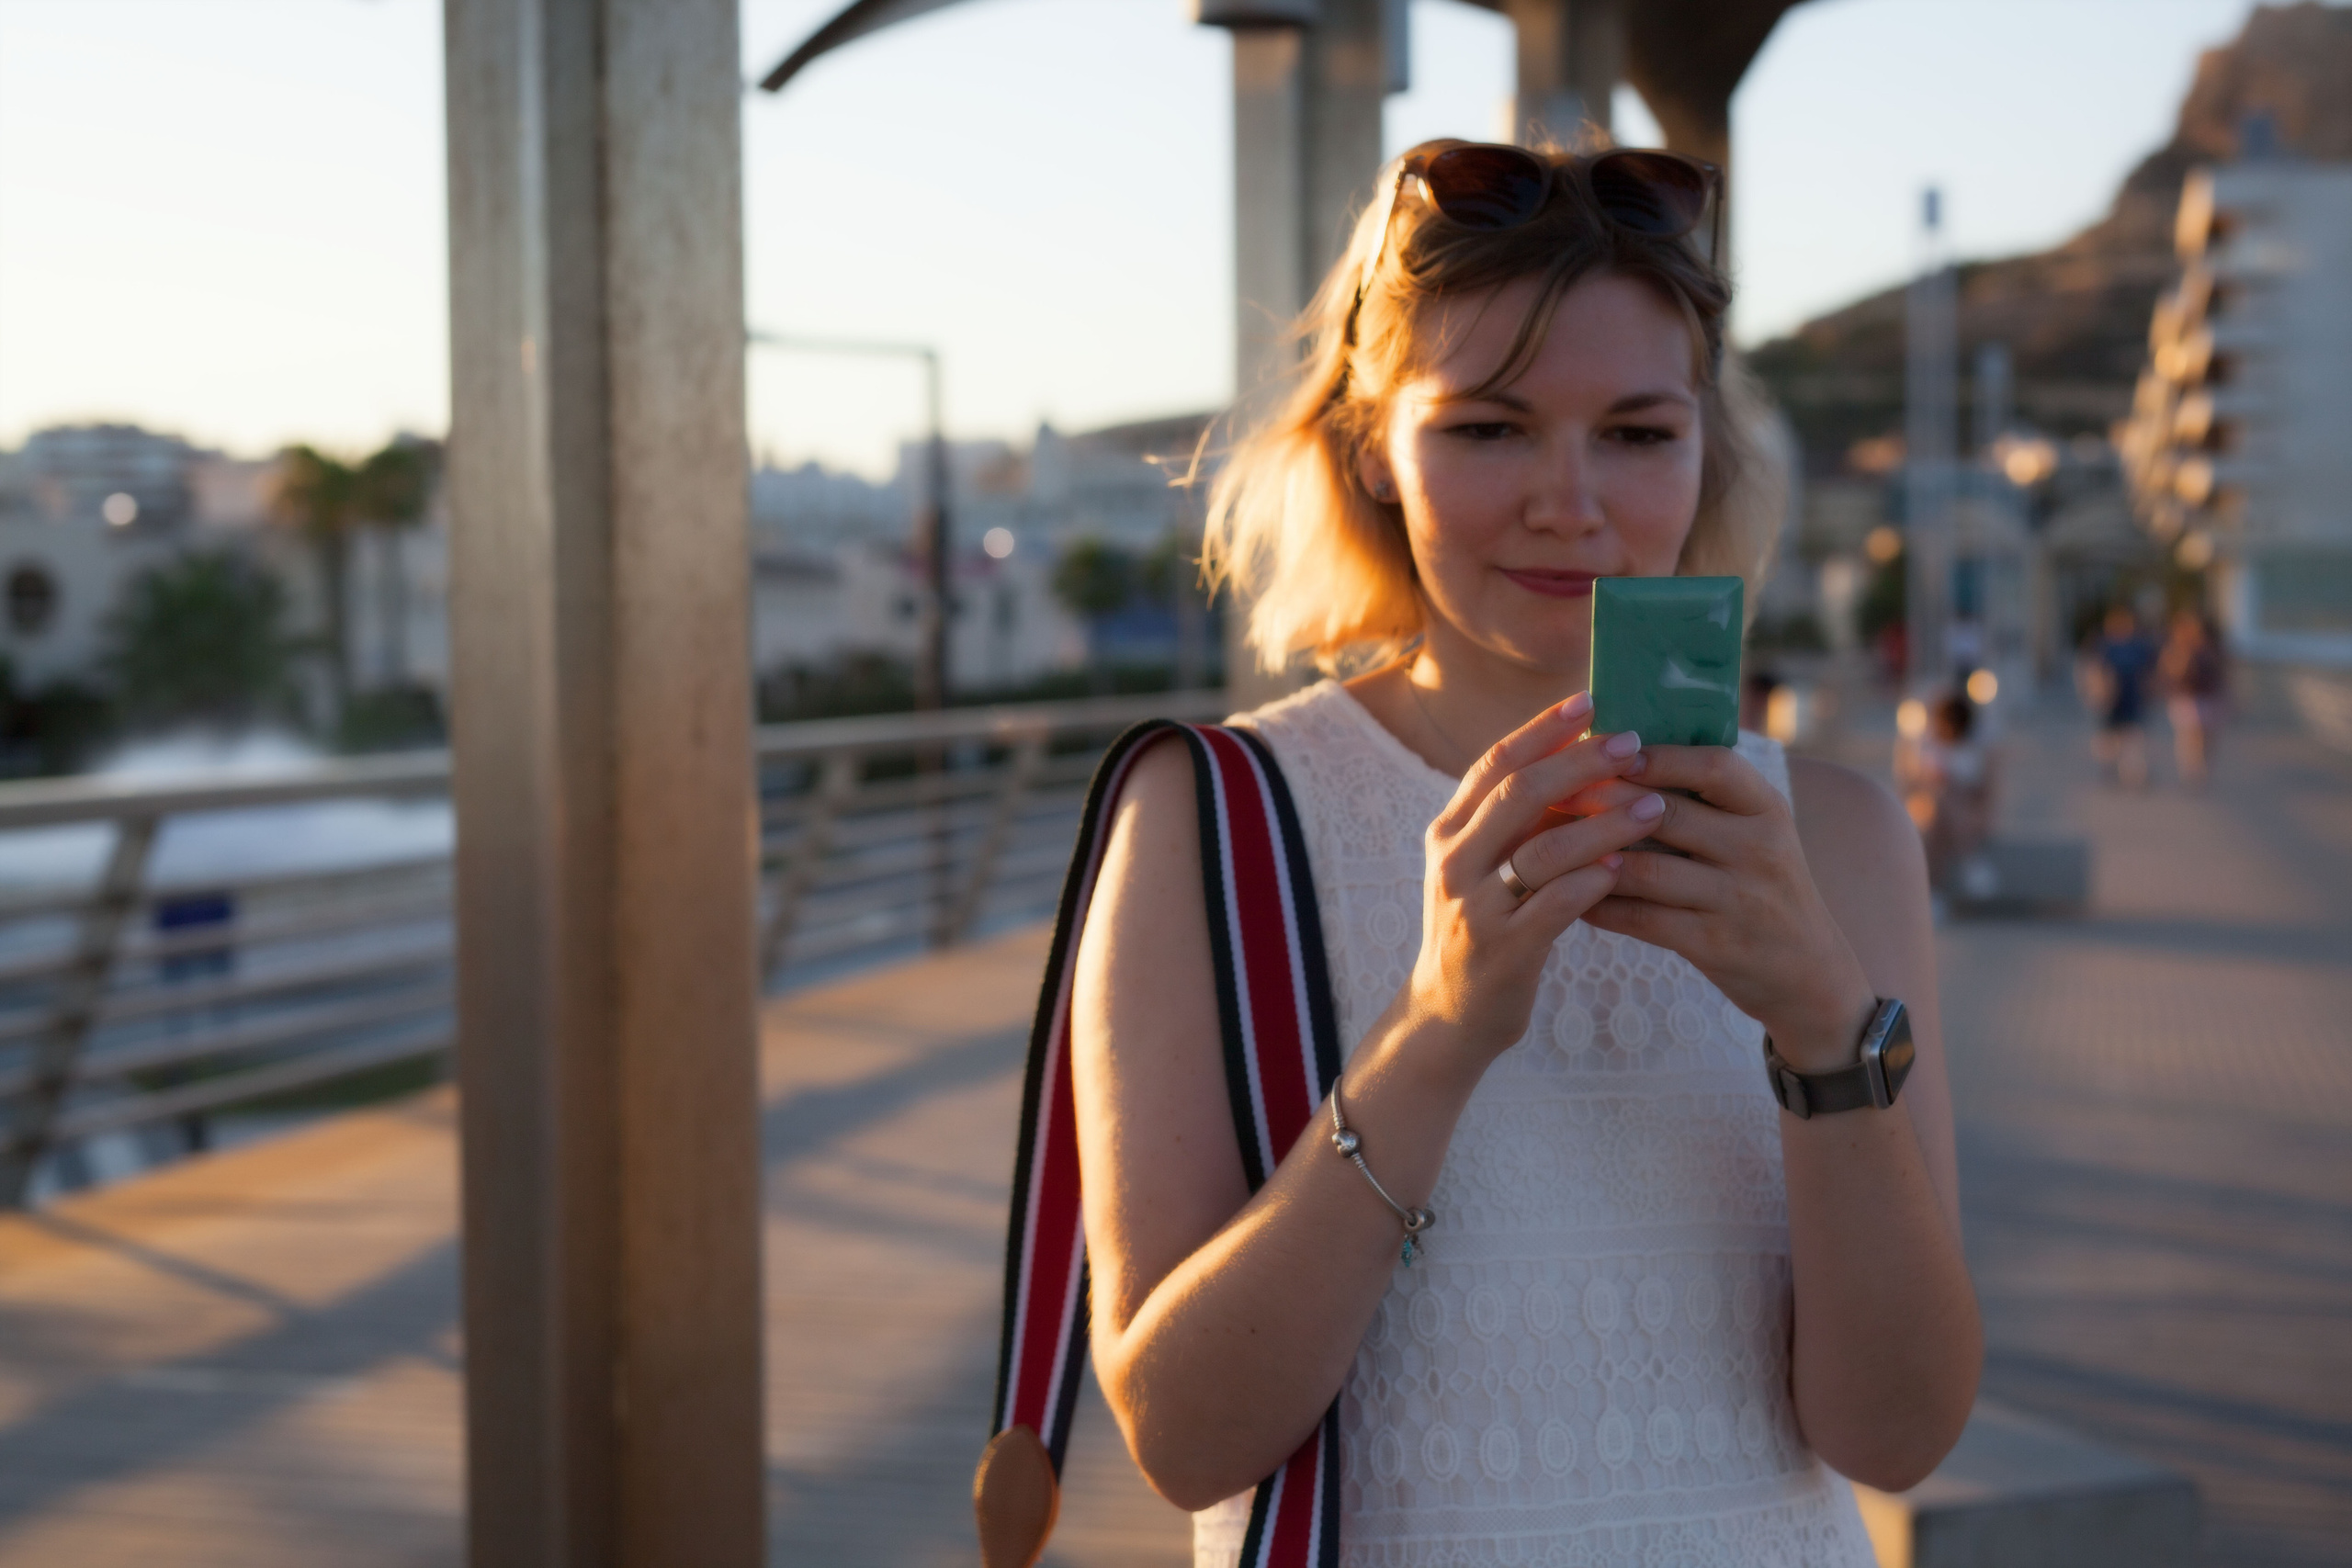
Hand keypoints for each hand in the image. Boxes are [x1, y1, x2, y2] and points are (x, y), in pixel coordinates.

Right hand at [1407, 694, 1667, 1067]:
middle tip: (1632, 743)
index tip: (1589, 700)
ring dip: (1602, 823)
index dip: (1542, 729)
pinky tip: (1628, 866)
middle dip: (1580, 762)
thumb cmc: (1482, 929)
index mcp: (1448, 832)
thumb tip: (1578, 761)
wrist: (1448, 1015)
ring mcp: (1474, 906)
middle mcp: (1453, 861)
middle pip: (1519, 793)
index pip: (1495, 763)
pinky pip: (1554, 906)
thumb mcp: (1480, 867)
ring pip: (1543, 849)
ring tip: (1654, 806)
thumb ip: (1515, 822)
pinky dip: (1593, 882)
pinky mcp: (1502, 949)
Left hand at [1576, 744, 1877, 1069]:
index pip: (1713, 765)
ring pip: (1646, 870)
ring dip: (1591, 857)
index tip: (1604, 748)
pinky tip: (1569, 898)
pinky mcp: (1716, 945)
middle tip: (1553, 793)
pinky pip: (1643, 919)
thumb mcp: (1755, 833)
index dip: (1656, 756)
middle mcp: (1759, 849)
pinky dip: (1601, 906)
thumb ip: (1704, 798)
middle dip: (1603, 802)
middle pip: (1667, 814)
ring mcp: (1739, 900)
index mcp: (1767, 809)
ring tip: (1548, 845)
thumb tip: (1619, 751)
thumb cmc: (1761, 888)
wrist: (1808, 975)